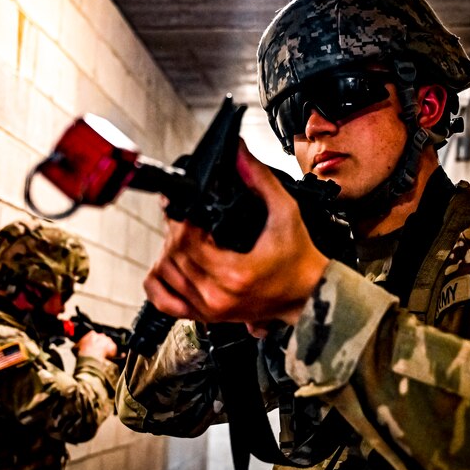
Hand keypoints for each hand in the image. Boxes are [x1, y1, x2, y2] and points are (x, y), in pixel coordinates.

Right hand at [75, 331, 117, 360]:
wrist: (90, 359)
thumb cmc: (82, 353)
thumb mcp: (75, 348)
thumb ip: (77, 345)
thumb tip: (75, 347)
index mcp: (91, 334)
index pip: (93, 336)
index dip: (92, 342)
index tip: (92, 346)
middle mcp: (101, 335)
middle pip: (102, 339)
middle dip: (100, 344)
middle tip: (98, 351)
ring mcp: (108, 340)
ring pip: (108, 344)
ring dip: (106, 348)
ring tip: (103, 355)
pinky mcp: (113, 347)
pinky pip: (113, 349)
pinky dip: (112, 353)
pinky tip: (109, 357)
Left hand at [143, 141, 328, 332]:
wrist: (310, 294)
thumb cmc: (300, 259)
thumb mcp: (285, 212)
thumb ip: (259, 179)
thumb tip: (238, 152)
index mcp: (234, 273)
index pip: (186, 240)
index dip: (182, 217)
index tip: (188, 207)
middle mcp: (216, 296)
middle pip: (171, 255)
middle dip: (176, 231)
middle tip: (190, 220)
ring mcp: (208, 311)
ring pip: (162, 275)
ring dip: (167, 252)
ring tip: (187, 240)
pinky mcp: (204, 317)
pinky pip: (162, 301)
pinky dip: (159, 281)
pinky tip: (174, 265)